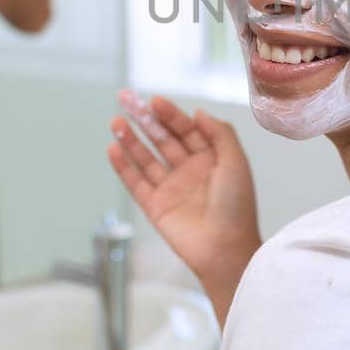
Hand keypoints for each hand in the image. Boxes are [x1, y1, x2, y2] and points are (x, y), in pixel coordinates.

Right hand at [107, 90, 261, 292]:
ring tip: (116, 121)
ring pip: (146, 158)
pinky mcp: (155, 206)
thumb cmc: (236, 206)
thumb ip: (219, 133)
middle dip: (145, 119)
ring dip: (130, 139)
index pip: (187, 129)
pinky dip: (123, 166)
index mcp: (211, 159)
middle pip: (163, 139)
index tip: (155, 100)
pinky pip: (135, 182)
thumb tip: (198, 112)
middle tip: (126, 100)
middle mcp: (189, 171)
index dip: (171, 114)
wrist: (225, 249)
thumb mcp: (235, 162)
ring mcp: (170, 188)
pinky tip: (113, 147)